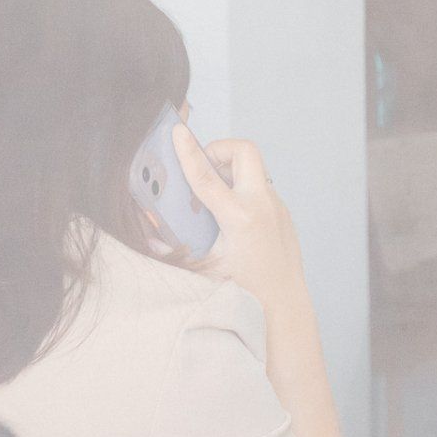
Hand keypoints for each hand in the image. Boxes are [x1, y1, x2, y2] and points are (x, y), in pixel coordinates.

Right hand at [173, 127, 308, 309]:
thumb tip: (151, 236)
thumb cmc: (246, 291)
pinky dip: (241, 190)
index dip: (188, 152)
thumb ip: (175, 248)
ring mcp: (276, 205)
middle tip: (205, 168)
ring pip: (253, 168)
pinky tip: (231, 216)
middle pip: (244, 151)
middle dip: (220, 150)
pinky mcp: (282, 211)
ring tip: (215, 197)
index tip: (178, 133)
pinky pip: (259, 186)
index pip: (207, 177)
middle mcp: (261, 205)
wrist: (284, 303)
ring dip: (230, 172)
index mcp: (239, 218)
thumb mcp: (206, 267)